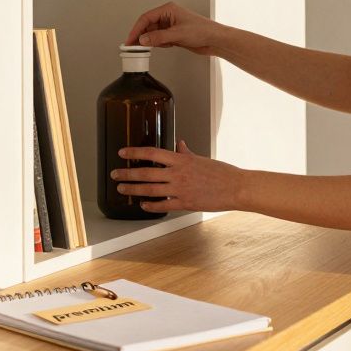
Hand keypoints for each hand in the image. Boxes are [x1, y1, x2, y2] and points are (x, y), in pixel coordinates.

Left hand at [110, 141, 243, 213]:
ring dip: (133, 190)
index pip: (152, 153)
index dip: (134, 152)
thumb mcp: (201, 159)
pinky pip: (163, 205)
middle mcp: (177, 174)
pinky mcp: (185, 203)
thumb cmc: (222, 172)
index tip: (122, 153)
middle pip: (146, 173)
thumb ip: (186, 153)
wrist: (236, 187)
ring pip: (150, 190)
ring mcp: (180, 189)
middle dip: (127, 174)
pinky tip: (143, 205)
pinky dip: (151, 206)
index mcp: (181, 160)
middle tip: (114, 175)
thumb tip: (179, 144)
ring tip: (122, 190)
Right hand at [124, 2, 224, 55]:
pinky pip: (160, 39)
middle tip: (133, 46)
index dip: (136, 29)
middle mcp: (169, 16)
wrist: (215, 40)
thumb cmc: (203, 31)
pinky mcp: (174, 35)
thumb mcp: (177, 34)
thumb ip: (158, 37)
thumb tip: (143, 39)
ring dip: (150, 41)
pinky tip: (162, 46)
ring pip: (153, 33)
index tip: (130, 39)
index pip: (146, 18)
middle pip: (148, 25)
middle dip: (142, 36)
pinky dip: (158, 44)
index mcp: (168, 10)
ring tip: (145, 48)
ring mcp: (171, 26)